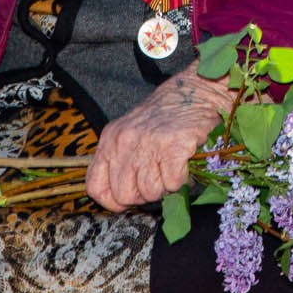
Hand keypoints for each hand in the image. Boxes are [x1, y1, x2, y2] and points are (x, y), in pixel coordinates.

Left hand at [88, 71, 233, 211]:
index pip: (96, 187)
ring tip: (172, 168)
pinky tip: (184, 164)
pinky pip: (172, 184)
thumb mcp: (132, 133)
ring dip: (165, 187)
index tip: (129, 199)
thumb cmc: (166, 115)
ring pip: (150, 192)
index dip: (113, 201)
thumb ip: (122, 161)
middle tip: (158, 179)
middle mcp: (124, 141)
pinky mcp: (173, 147)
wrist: (196, 91)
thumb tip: (124, 200)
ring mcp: (148, 144)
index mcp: (110, 140)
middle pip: (124, 195)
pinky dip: (182, 180)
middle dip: (144, 195)